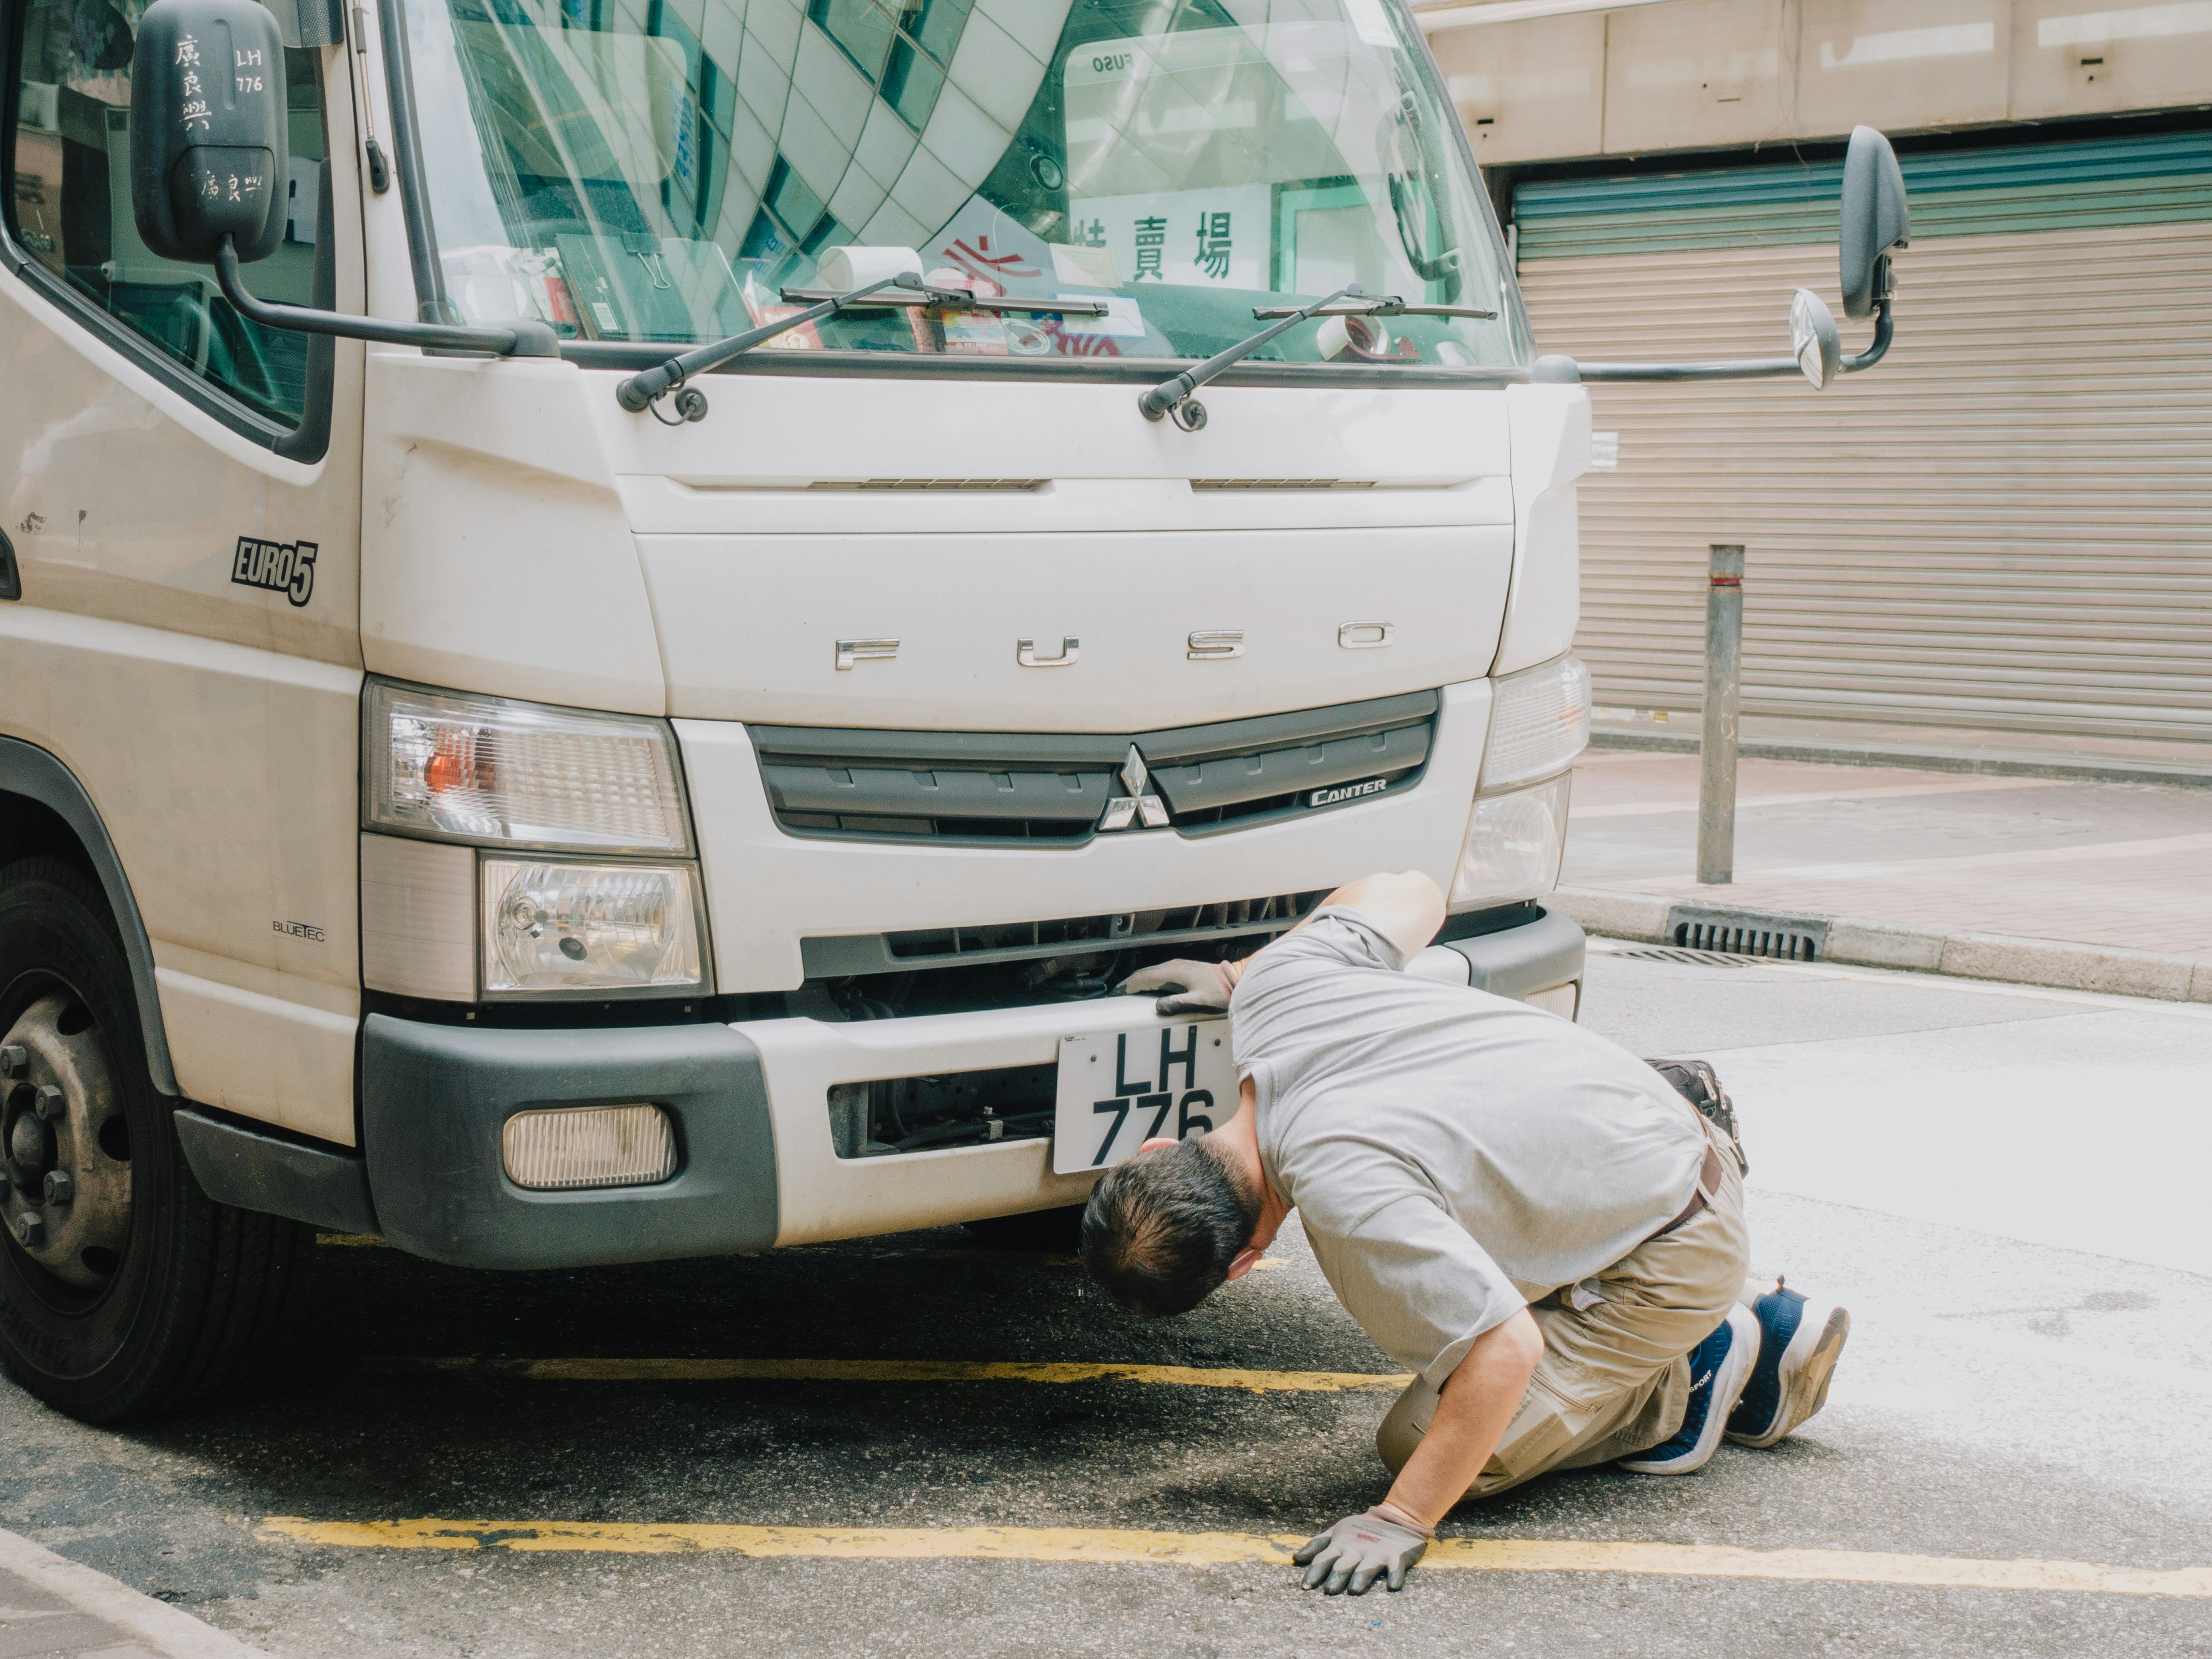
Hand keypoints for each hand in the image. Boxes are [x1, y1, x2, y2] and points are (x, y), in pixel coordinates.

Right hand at [1115, 958, 1233, 1015]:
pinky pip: (1160, 973)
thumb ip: (1179, 1004)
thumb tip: (1158, 1007)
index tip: (1115, 993)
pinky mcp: (1184, 969)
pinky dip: (1149, 980)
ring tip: (1128, 991)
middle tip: (1116, 993)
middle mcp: (1174, 966)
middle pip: (1145, 973)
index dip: (1128, 986)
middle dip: (1129, 983)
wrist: (1236, 980)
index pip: (1143, 977)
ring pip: (1152, 972)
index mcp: (1174, 972)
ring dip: (1139, 980)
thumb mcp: (1200, 1001)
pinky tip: (1149, 987)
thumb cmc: (1221, 992)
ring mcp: (1179, 966)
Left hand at [1293, 1509, 1429, 1594]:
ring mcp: (1377, 1552)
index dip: (1315, 1572)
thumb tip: (1296, 1558)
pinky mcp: (1396, 1554)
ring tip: (1355, 1589)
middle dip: (1337, 1575)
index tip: (1305, 1587)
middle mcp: (1357, 1549)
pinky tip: (1393, 1586)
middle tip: (1330, 1590)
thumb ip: (1317, 1545)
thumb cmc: (1359, 1531)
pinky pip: (1395, 1566)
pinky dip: (1395, 1574)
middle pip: (1344, 1564)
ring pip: (1367, 1566)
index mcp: (1341, 1545)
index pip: (1324, 1559)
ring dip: (1361, 1577)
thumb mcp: (1336, 1533)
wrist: (1392, 1518)